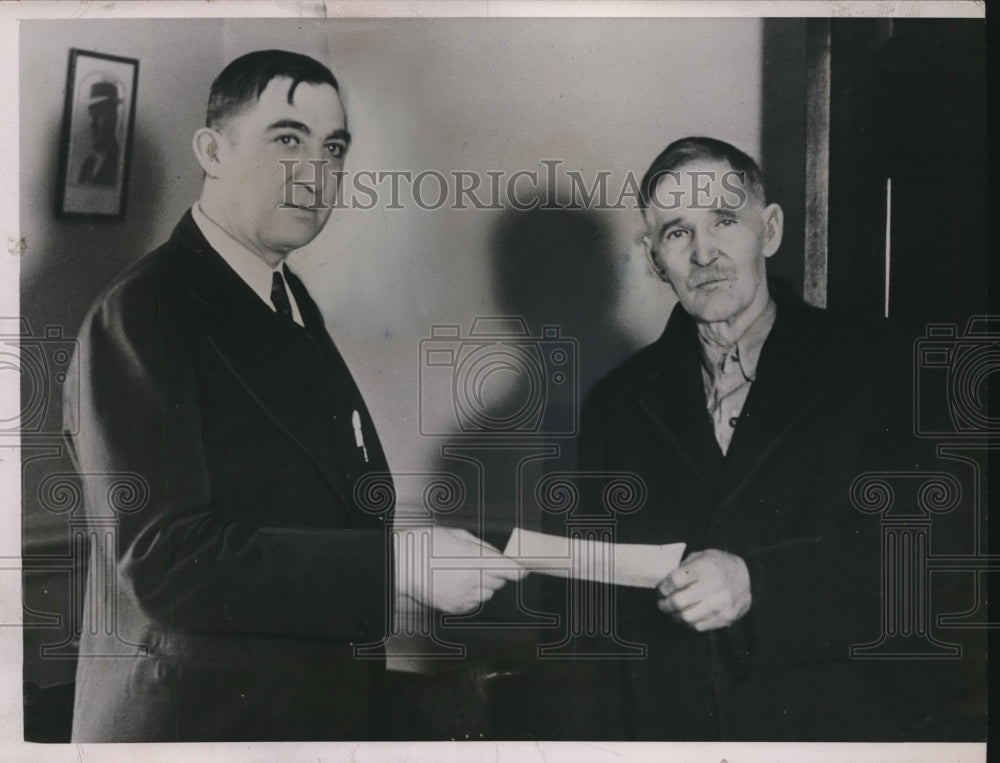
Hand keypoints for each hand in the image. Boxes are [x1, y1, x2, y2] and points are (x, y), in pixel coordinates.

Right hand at [395, 526, 522, 613]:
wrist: (400, 566)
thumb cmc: (424, 545)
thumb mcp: (456, 534)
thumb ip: (482, 545)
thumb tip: (497, 554)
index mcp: (475, 560)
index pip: (511, 571)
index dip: (521, 569)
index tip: (524, 567)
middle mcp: (472, 581)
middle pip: (500, 582)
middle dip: (496, 573)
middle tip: (479, 562)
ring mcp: (463, 597)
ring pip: (487, 594)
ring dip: (483, 584)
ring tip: (462, 571)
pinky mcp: (455, 607)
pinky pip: (473, 602)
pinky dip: (471, 594)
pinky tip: (455, 582)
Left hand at [656, 549, 750, 630]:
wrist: (748, 576)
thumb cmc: (718, 565)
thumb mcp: (701, 556)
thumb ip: (683, 568)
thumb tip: (664, 584)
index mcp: (705, 567)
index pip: (675, 581)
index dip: (664, 588)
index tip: (661, 590)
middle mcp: (715, 585)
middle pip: (678, 602)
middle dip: (665, 605)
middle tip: (662, 604)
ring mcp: (722, 604)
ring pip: (687, 617)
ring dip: (675, 617)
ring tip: (673, 613)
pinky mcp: (727, 618)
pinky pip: (699, 626)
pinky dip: (690, 623)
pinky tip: (688, 617)